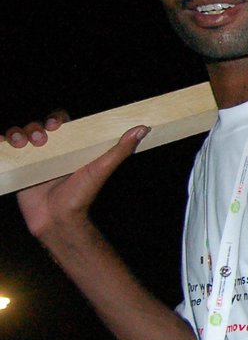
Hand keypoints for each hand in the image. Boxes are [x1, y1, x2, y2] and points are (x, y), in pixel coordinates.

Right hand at [13, 112, 148, 242]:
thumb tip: (142, 129)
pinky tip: (7, 146)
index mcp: (71, 146)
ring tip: (23, 144)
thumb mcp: (101, 169)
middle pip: (38, 126)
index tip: (56, 125)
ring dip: (18, 133)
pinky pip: (6, 150)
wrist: (57, 220)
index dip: (56, 119)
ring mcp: (34, 159)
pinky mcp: (19, 169)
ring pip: (20, 134)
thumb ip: (120, 150)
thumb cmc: (81, 196)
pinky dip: (3, 143)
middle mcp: (52, 150)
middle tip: (42, 139)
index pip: (61, 122)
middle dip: (36, 126)